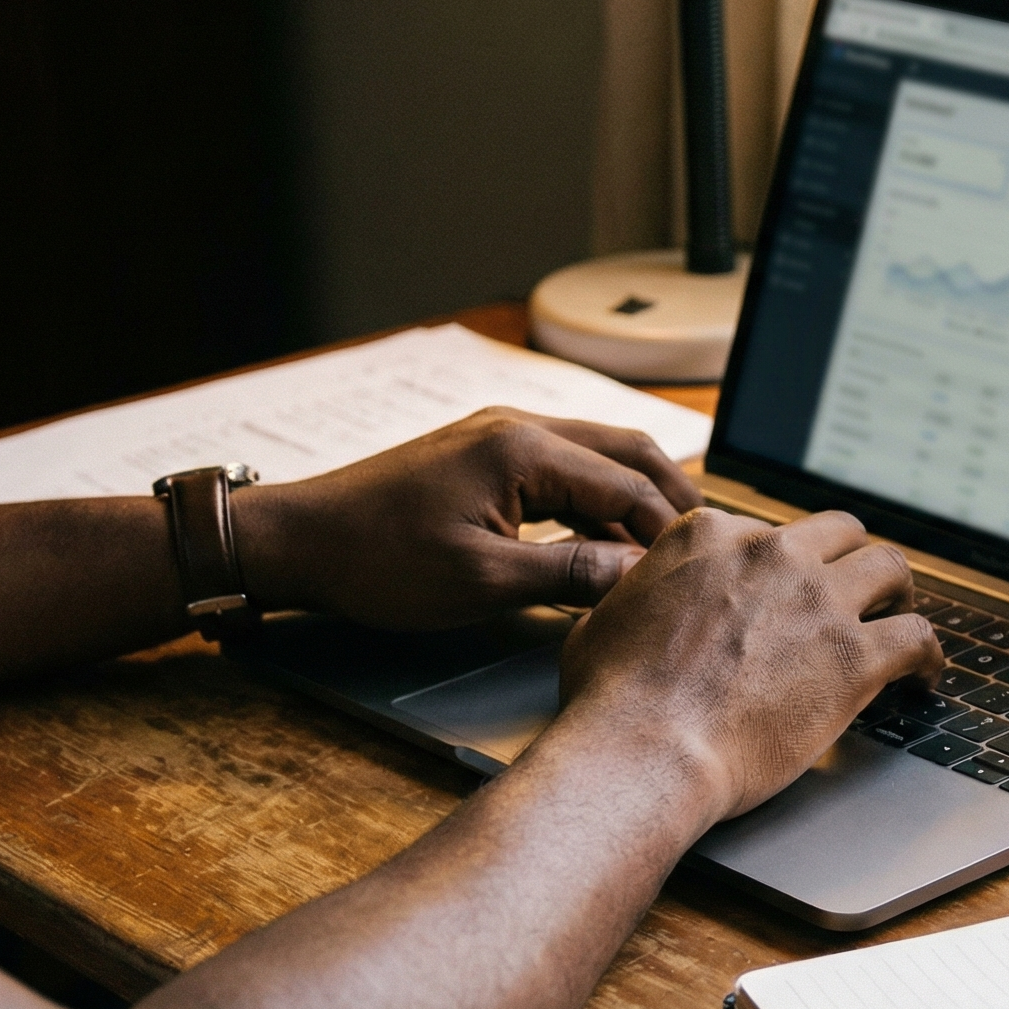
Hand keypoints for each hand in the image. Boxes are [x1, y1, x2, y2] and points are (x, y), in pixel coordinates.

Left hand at [242, 408, 702, 629]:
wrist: (302, 540)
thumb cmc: (378, 560)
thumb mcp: (481, 581)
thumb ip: (569, 573)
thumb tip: (637, 575)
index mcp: (523, 449)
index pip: (629, 486)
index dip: (669, 533)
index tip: (698, 574)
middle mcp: (520, 427)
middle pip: (629, 452)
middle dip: (672, 500)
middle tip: (706, 549)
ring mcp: (502, 436)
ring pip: (599, 457)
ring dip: (637, 501)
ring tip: (666, 552)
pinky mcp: (487, 455)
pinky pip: (565, 470)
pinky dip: (597, 503)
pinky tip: (606, 546)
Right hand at [556, 509, 942, 822]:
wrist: (644, 750)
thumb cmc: (612, 700)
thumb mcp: (604, 619)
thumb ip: (639, 593)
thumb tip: (640, 596)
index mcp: (710, 536)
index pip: (764, 532)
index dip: (781, 564)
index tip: (786, 590)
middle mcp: (771, 554)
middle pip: (838, 534)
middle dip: (850, 560)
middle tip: (857, 592)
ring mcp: (818, 600)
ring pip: (889, 568)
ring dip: (898, 592)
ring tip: (901, 618)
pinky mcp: (855, 655)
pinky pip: (918, 638)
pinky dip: (930, 656)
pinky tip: (925, 677)